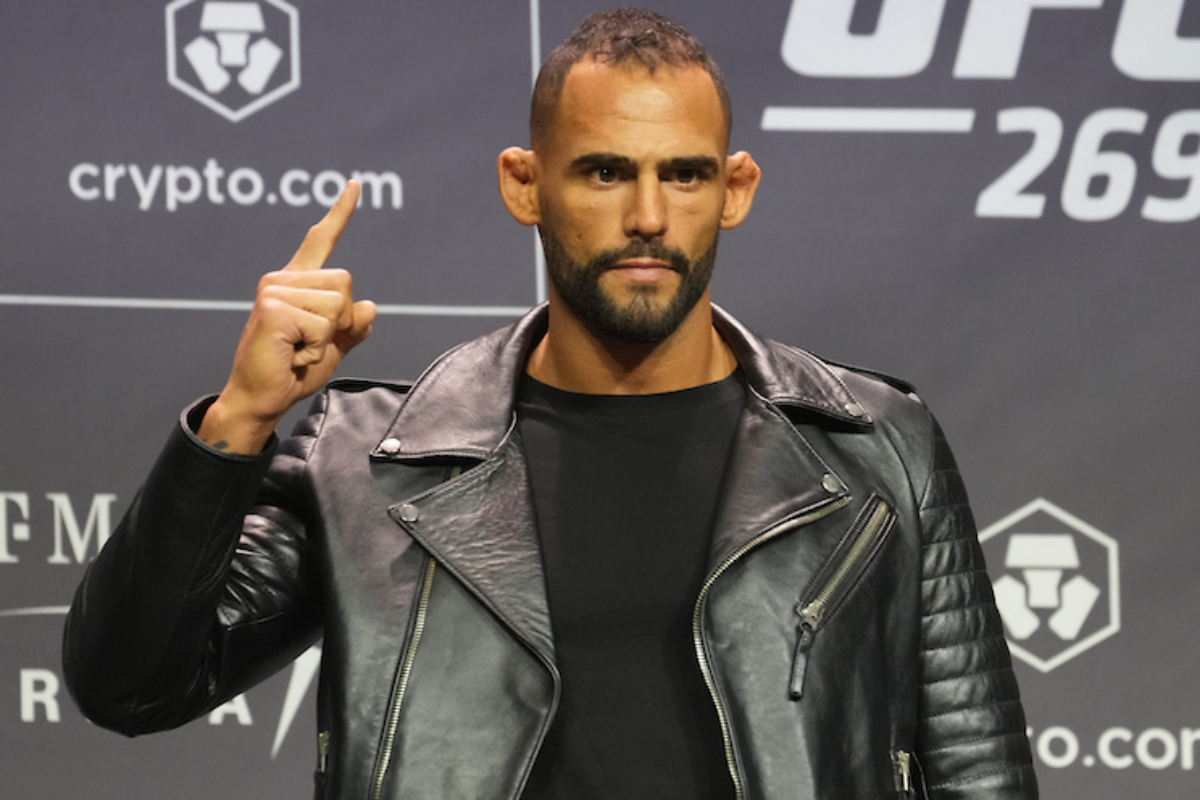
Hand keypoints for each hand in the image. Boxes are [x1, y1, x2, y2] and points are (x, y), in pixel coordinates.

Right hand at [198, 181, 376, 453]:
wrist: (261, 399)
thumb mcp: (332, 348)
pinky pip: (325, 326)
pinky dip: (316, 349)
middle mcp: (282, 280)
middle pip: (345, 283)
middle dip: (340, 321)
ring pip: (338, 304)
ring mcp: (275, 291)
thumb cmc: (291, 373)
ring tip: (298, 348)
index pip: (321, 240)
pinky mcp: (275, 308)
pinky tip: (292, 354)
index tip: (355, 184)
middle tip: (309, 343)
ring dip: (327, 337)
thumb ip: (352, 328)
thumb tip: (370, 307)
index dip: (340, 213)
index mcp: (296, 283)